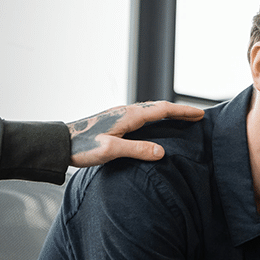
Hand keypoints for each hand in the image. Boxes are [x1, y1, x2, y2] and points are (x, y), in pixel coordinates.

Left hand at [68, 101, 203, 166]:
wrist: (60, 143)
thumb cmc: (82, 148)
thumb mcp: (111, 151)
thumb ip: (137, 150)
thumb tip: (162, 152)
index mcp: (129, 116)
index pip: (162, 111)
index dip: (182, 112)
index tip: (199, 114)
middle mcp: (126, 112)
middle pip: (159, 107)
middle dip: (179, 111)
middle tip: (197, 115)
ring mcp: (120, 115)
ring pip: (150, 110)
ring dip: (167, 112)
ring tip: (180, 118)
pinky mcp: (115, 121)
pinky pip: (142, 115)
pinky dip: (155, 117)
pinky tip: (154, 125)